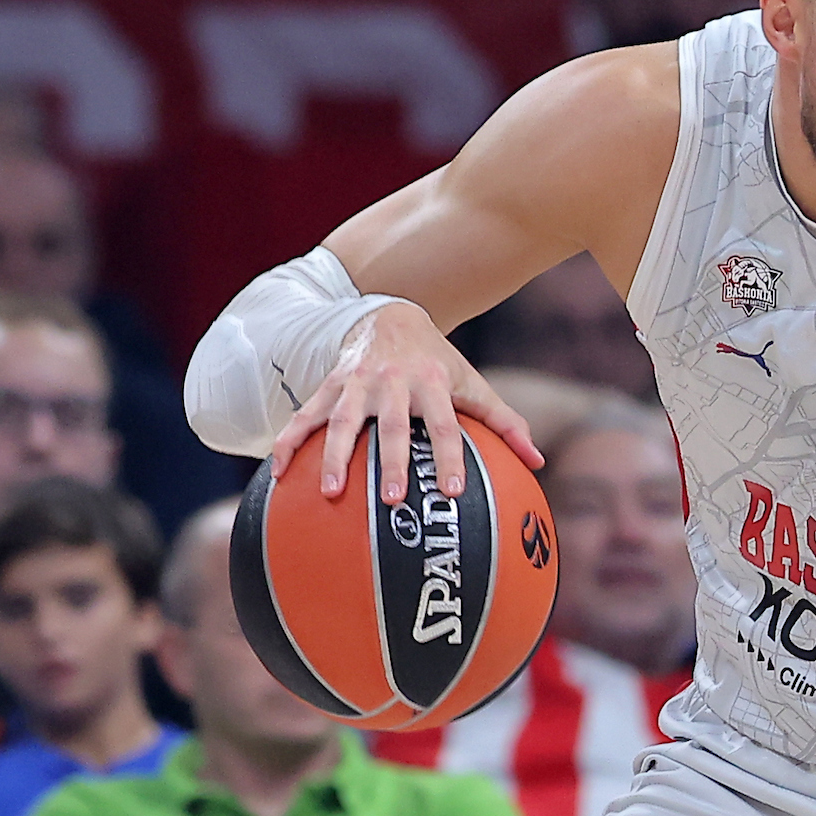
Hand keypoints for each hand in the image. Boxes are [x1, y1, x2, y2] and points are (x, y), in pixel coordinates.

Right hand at [269, 299, 540, 503]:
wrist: (390, 316)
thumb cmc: (438, 362)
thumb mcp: (473, 384)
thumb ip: (505, 422)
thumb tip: (537, 461)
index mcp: (431, 383)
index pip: (443, 425)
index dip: (448, 457)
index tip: (451, 491)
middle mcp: (392, 383)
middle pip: (392, 427)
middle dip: (392, 462)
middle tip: (393, 499)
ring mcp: (355, 384)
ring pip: (342, 422)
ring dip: (334, 457)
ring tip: (331, 492)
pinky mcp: (328, 386)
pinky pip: (305, 417)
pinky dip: (289, 443)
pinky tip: (278, 475)